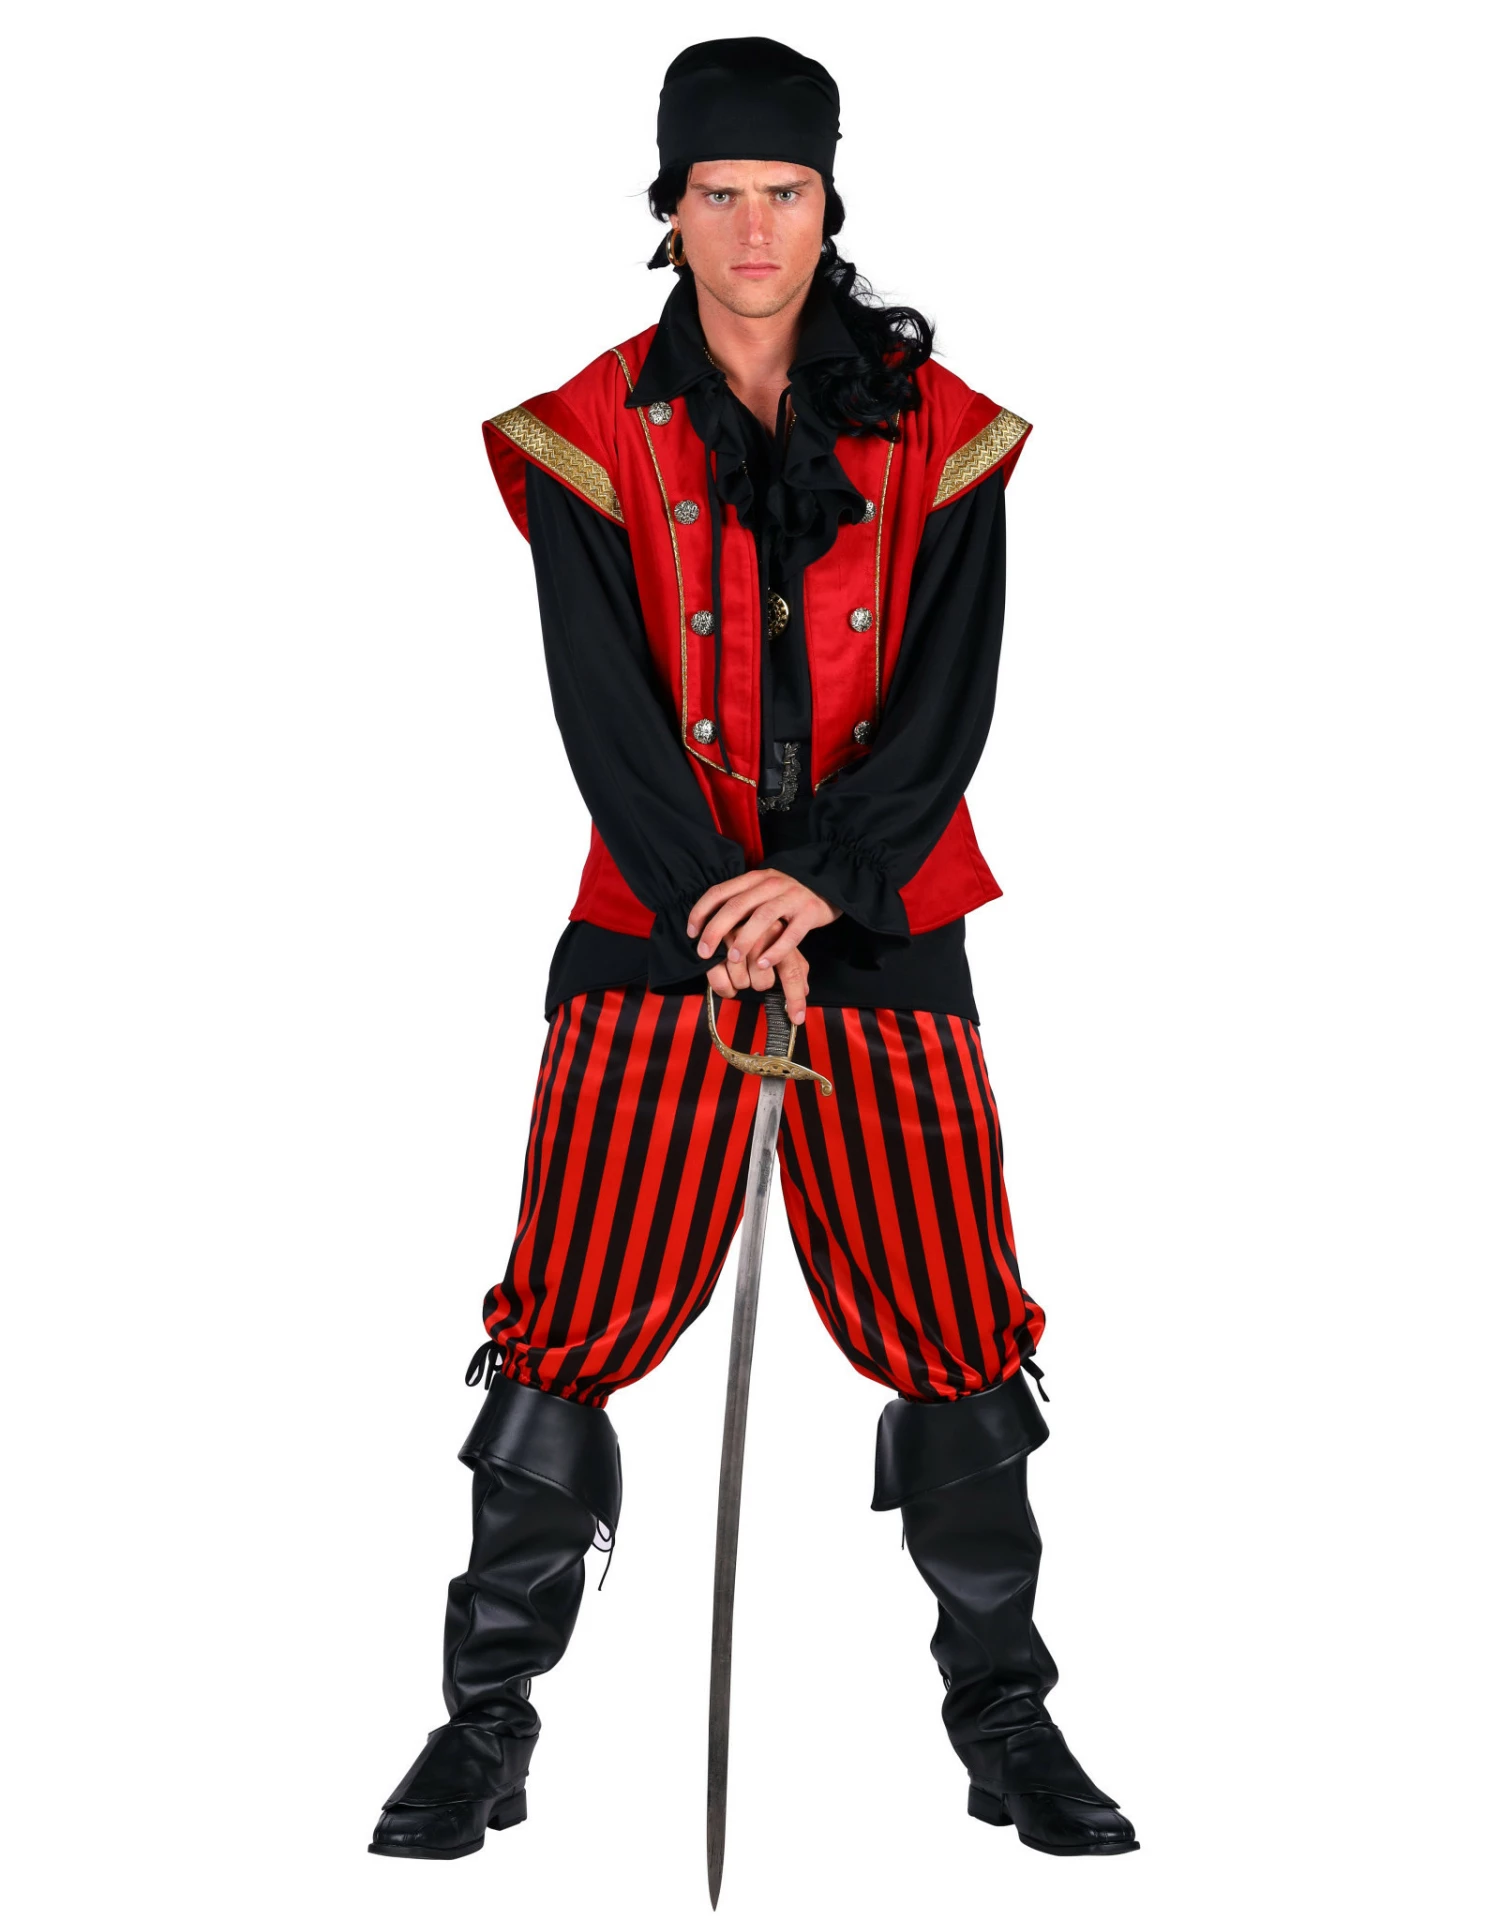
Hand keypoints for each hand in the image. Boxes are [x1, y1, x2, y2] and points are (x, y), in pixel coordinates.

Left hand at [688, 869, 839, 1024]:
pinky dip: (775, 950)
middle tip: (704, 951)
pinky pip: (791, 934)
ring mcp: (791, 898)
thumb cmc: (786, 894)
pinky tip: (763, 964)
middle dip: (716, 930)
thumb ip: (739, 900)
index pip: (720, 892)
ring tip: (733, 958)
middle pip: (737, 906)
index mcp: (753, 879)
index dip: (702, 911)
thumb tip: (706, 922)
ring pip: (762, 918)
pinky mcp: (809, 913)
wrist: (827, 884)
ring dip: (744, 939)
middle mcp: (770, 885)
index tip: (691, 932)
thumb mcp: (761, 889)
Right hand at [704, 933, 810, 1025]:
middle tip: (755, 971)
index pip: (790, 971)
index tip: (797, 1019)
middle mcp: (756, 934)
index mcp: (778, 932)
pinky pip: (722, 984)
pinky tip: (728, 979)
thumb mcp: (779, 942)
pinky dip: (726, 989)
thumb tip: (806, 991)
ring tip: (739, 968)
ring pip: (742, 983)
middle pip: (764, 982)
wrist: (722, 912)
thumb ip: (794, 966)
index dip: (795, 998)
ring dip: (742, 982)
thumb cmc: (754, 930)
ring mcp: (733, 940)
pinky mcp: (713, 948)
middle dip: (759, 982)